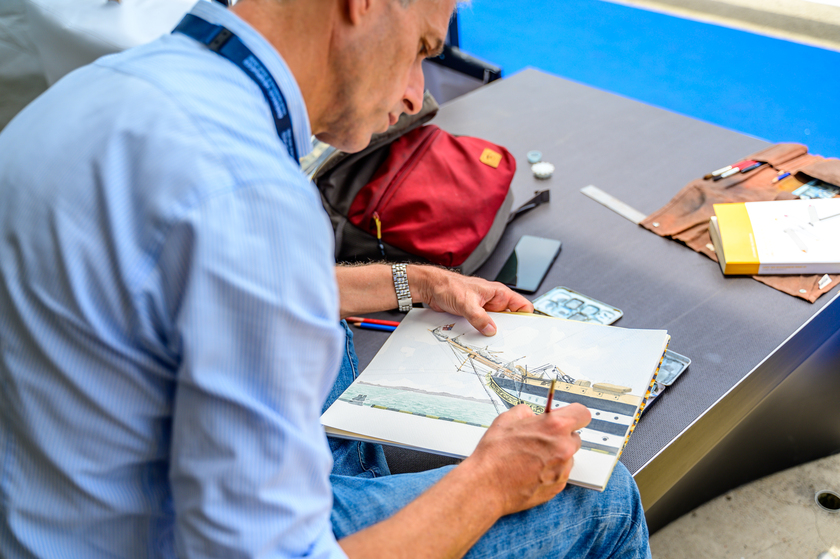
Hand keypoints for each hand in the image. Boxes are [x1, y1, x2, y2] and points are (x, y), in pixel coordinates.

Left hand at [409, 266, 532, 335]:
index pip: (522, 306)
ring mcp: (485, 308)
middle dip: (509, 328)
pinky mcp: (475, 315)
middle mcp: (494, 300)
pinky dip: (482, 331)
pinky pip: (484, 326)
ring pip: (496, 323)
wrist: (432, 287)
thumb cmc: (449, 285)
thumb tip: (491, 330)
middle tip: (506, 339)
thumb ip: (480, 318)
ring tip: (491, 339)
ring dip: (493, 331)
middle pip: (511, 318)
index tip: (525, 330)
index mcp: (498, 293)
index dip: (526, 317)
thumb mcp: (467, 303)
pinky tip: (479, 337)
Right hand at [462, 403, 590, 515]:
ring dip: (556, 455)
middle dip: (562, 436)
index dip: (574, 413)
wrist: (487, 485)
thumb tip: (531, 414)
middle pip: (575, 437)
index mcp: (554, 427)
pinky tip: (532, 470)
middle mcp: (563, 448)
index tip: (568, 417)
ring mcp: (563, 469)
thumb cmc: (494, 455)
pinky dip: (550, 471)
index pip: (582, 414)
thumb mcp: (506, 420)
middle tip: (541, 440)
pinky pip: (561, 473)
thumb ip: (525, 412)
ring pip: (567, 456)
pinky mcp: (558, 486)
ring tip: (532, 458)